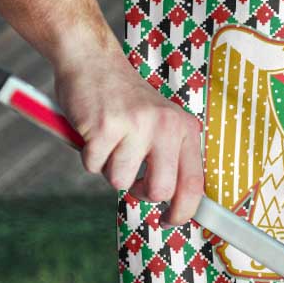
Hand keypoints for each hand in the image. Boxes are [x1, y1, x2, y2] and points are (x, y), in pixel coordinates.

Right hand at [54, 50, 204, 224]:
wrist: (94, 62)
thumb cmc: (126, 101)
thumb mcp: (161, 123)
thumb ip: (171, 156)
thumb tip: (177, 203)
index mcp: (184, 127)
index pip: (194, 183)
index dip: (184, 211)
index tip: (171, 221)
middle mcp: (166, 126)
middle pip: (160, 191)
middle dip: (141, 193)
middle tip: (132, 178)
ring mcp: (136, 125)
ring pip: (121, 182)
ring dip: (110, 169)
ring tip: (111, 142)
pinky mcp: (105, 126)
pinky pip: (93, 167)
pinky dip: (89, 157)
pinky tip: (94, 133)